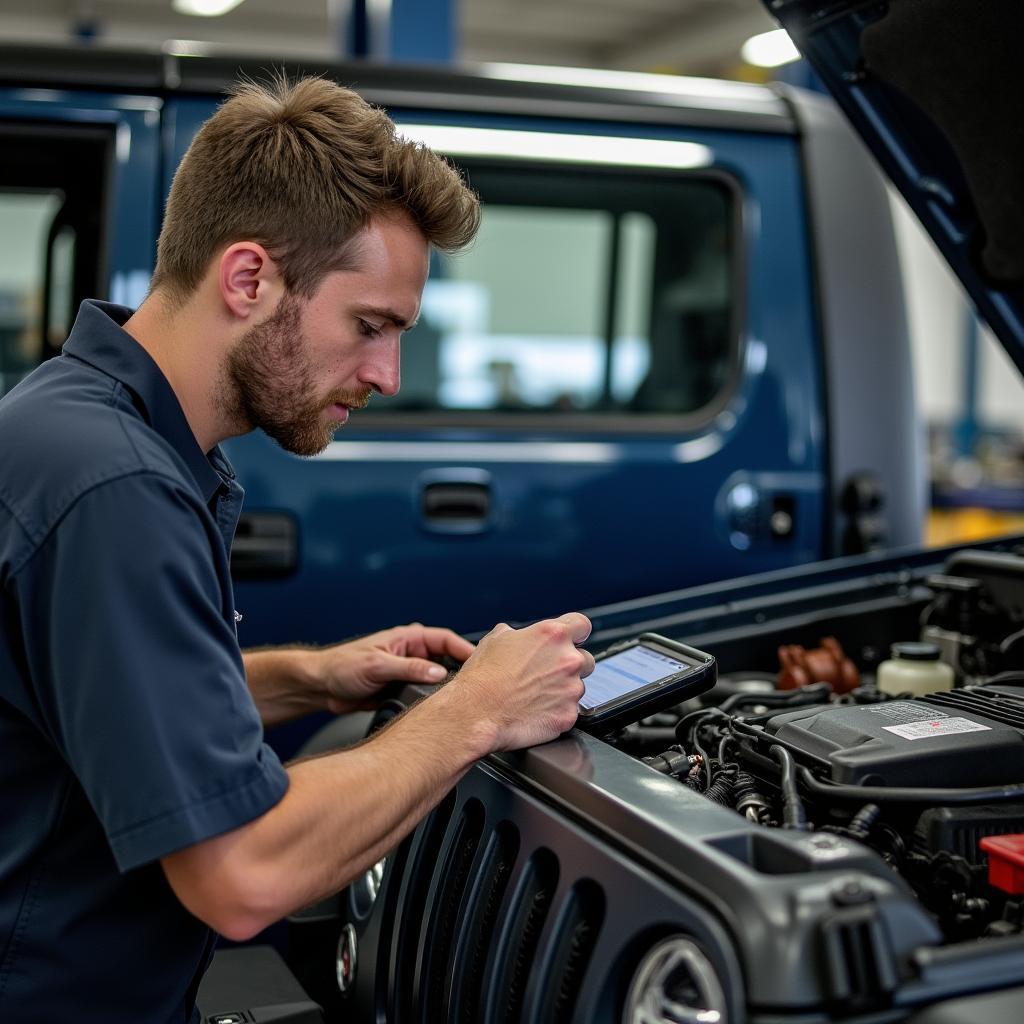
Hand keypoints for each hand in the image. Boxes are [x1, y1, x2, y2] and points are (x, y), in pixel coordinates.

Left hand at [317, 623, 474, 713]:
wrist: (321, 687)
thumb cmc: (341, 666)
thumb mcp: (377, 666)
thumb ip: (409, 668)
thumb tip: (438, 673)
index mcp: (408, 638)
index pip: (445, 639)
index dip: (465, 650)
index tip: (480, 663)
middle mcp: (412, 653)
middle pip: (447, 659)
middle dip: (463, 671)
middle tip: (478, 685)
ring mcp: (409, 672)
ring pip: (438, 679)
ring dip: (449, 688)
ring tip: (464, 700)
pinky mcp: (402, 690)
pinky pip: (425, 694)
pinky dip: (435, 701)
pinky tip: (443, 711)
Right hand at [444, 612, 594, 751]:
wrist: (475, 712)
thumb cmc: (483, 677)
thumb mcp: (496, 638)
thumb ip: (521, 634)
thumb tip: (523, 638)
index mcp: (553, 635)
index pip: (582, 625)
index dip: (576, 634)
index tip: (572, 640)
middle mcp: (568, 660)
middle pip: (585, 659)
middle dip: (569, 665)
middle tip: (546, 674)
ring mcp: (571, 689)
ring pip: (577, 687)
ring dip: (562, 690)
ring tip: (534, 695)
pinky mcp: (568, 715)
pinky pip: (570, 711)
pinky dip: (556, 711)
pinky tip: (535, 710)